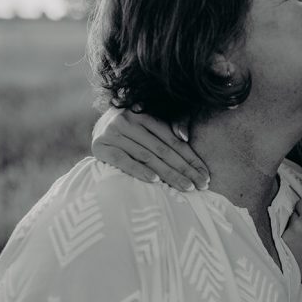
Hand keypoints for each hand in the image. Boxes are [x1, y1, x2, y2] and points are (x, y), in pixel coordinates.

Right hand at [92, 107, 209, 190]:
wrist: (96, 129)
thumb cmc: (131, 132)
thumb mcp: (149, 126)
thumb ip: (169, 128)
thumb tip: (185, 137)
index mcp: (144, 114)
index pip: (173, 141)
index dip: (191, 159)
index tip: (205, 176)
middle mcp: (129, 120)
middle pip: (162, 150)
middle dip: (184, 170)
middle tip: (200, 186)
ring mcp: (114, 133)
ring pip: (147, 157)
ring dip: (168, 174)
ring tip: (184, 187)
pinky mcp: (101, 147)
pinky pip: (123, 161)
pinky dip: (139, 171)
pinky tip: (154, 180)